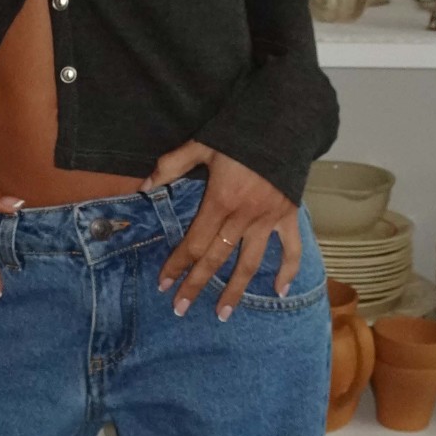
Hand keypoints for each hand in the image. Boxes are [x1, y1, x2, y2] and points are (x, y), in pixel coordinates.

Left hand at [145, 139, 300, 319]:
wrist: (284, 121)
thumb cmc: (240, 132)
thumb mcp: (201, 145)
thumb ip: (171, 165)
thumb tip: (144, 188)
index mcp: (219, 201)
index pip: (193, 242)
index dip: (177, 264)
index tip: (164, 284)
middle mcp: (243, 217)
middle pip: (215, 259)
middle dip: (197, 285)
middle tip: (181, 309)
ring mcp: (268, 219)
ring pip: (249, 262)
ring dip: (236, 290)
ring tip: (222, 314)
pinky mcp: (288, 216)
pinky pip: (291, 249)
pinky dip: (288, 270)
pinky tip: (280, 292)